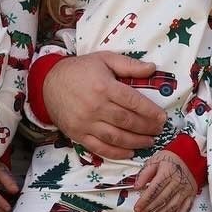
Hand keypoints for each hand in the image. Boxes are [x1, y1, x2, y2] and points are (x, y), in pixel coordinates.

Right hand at [42, 53, 166, 157]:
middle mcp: (95, 106)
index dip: (150, 112)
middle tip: (159, 130)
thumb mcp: (104, 59)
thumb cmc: (80, 70)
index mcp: (104, 86)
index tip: (162, 118)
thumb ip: (129, 65)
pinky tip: (130, 152)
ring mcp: (86, 122)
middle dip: (147, 128)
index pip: (133, 102)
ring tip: (149, 142)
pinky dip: (116, 153)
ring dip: (136, 142)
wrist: (48, 83)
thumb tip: (153, 68)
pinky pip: (100, 148)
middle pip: (127, 121)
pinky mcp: (78, 134)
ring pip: (116, 137)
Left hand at [132, 149, 197, 211]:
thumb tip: (136, 186)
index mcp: (167, 173)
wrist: (191, 155)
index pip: (153, 190)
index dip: (144, 201)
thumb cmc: (171, 158)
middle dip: (149, 209)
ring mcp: (185, 189)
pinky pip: (186, 207)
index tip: (136, 208)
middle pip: (161, 200)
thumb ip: (145, 173)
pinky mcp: (191, 194)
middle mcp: (177, 182)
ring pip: (172, 206)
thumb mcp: (155, 160)